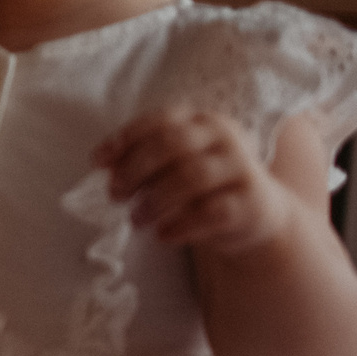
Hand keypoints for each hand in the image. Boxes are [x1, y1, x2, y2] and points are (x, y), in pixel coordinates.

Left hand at [96, 108, 300, 257]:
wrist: (259, 215)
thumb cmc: (204, 186)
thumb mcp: (175, 167)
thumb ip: (143, 160)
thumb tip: (102, 162)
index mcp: (202, 122)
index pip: (161, 120)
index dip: (126, 138)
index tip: (98, 161)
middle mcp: (225, 138)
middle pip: (174, 144)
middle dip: (136, 168)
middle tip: (114, 194)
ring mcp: (242, 168)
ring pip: (192, 176)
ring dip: (155, 200)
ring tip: (136, 219)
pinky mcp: (252, 202)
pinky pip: (213, 211)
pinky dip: (182, 225)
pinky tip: (163, 235)